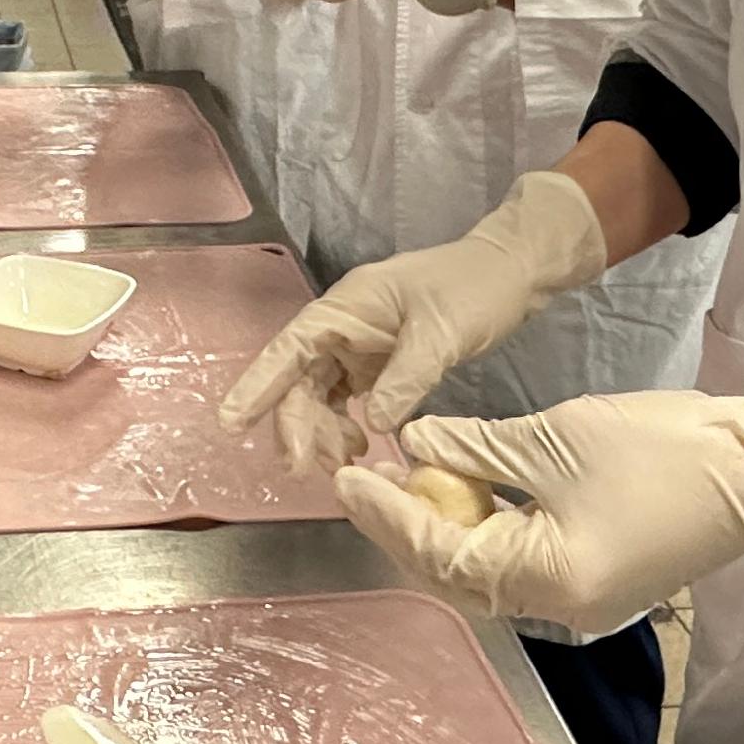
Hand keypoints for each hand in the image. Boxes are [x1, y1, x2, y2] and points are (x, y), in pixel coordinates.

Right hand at [216, 168, 610, 468]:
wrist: (513, 272)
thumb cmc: (473, 289)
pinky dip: (348, 423)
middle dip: (298, 424)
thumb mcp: (440, 333)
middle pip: (301, 380)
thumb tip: (373, 423)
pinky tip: (363, 446)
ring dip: (323, 429)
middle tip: (307, 470)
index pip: (289, 349)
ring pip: (322, 393)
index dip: (256, 385)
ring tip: (346, 462)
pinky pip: (349, 398)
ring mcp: (361, 344)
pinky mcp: (381, 361)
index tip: (230, 421)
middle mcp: (344, 327)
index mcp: (346, 309)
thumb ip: (405, 380)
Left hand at [337, 388, 743, 635]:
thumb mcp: (555, 440)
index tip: (345, 477)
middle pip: (457, 574)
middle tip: (364, 480)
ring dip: (445, 530)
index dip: (387, 513)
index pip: (440, 551)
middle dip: (407, 527)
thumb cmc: (662, 450)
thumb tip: (413, 448)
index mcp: (544, 579)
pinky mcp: (599, 584)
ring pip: (487, 572)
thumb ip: (476, 450)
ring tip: (403, 483)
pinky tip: (464, 493)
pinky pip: (522, 565)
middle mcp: (558, 608)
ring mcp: (581, 602)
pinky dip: (487, 531)